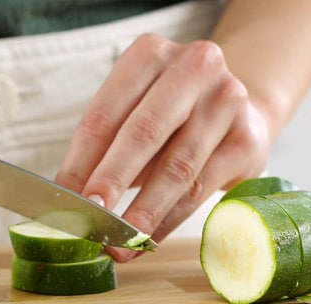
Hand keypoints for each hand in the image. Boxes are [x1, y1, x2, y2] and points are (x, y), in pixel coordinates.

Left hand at [55, 34, 270, 260]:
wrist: (240, 112)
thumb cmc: (172, 117)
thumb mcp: (134, 114)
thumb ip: (105, 148)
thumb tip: (69, 198)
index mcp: (151, 54)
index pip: (105, 113)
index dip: (80, 160)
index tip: (62, 198)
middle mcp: (194, 67)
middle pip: (144, 132)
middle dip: (112, 180)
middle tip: (90, 217)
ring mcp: (227, 101)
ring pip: (177, 167)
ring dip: (142, 212)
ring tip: (119, 243)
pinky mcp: (247, 140)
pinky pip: (200, 189)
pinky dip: (169, 220)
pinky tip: (147, 239)